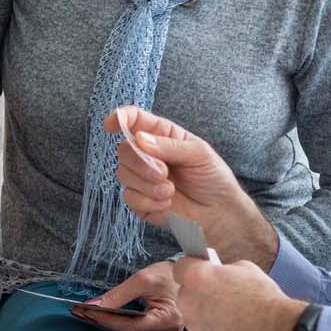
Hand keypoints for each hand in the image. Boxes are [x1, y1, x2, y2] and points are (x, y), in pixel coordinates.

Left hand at [71, 261, 183, 330]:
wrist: (190, 275)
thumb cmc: (170, 274)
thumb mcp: (143, 279)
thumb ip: (119, 294)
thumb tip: (95, 305)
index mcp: (170, 319)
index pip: (131, 326)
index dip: (106, 320)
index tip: (85, 312)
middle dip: (104, 321)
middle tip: (80, 311)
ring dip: (111, 322)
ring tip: (88, 313)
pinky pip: (139, 329)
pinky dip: (122, 322)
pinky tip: (106, 315)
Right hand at [106, 105, 280, 267]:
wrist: (219, 212)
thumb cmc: (213, 178)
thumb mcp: (199, 153)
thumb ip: (169, 145)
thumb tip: (140, 139)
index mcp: (161, 136)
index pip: (134, 120)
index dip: (119, 118)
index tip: (110, 124)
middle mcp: (147, 155)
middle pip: (123, 150)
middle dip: (140, 163)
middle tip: (163, 173)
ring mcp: (141, 178)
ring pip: (123, 174)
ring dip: (147, 184)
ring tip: (170, 190)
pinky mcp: (140, 200)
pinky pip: (129, 197)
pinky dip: (149, 200)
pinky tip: (167, 202)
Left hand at [171, 257, 304, 330]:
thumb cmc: (262, 298)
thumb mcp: (245, 269)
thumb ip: (223, 270)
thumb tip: (220, 274)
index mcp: (196, 277)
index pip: (181, 267)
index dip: (193, 268)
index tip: (201, 270)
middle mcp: (189, 301)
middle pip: (186, 293)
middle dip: (199, 292)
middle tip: (220, 293)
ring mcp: (194, 325)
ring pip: (195, 315)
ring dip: (206, 313)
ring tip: (230, 314)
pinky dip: (215, 330)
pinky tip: (234, 328)